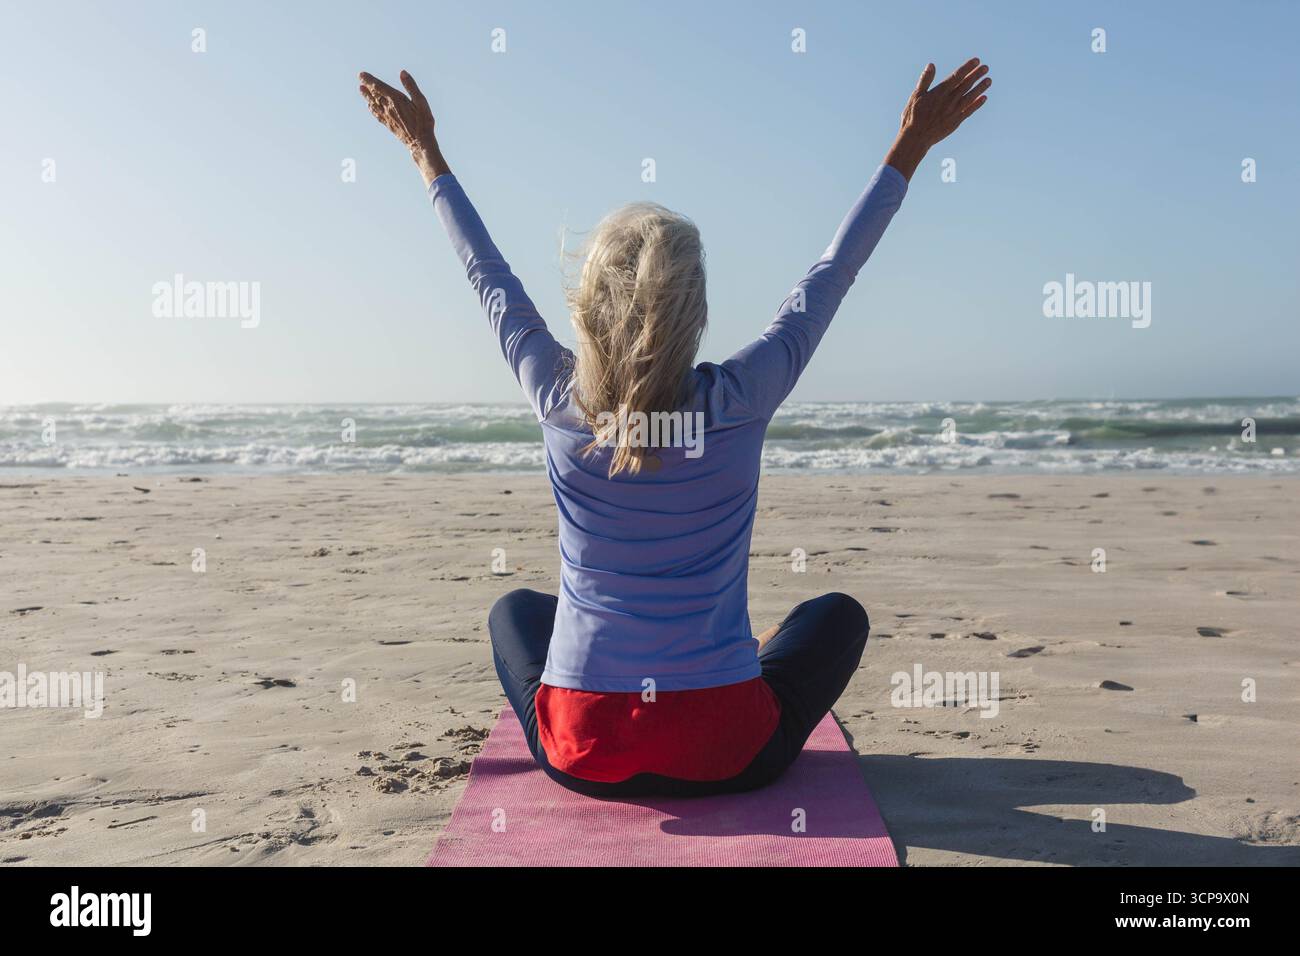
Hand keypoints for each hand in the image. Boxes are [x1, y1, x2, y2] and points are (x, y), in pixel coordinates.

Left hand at [359, 69, 449, 185]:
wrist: (420, 143)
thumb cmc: (423, 122)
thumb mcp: (421, 102)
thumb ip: (411, 87)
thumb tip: (402, 73)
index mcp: (396, 99)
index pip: (379, 87)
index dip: (369, 80)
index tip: (362, 74)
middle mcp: (388, 107)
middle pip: (374, 94)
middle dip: (367, 85)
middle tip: (360, 79)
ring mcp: (387, 116)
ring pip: (373, 104)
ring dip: (367, 96)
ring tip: (361, 89)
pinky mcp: (388, 124)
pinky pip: (377, 114)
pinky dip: (371, 108)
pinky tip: (369, 106)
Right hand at [885, 58, 990, 180]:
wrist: (916, 137)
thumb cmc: (913, 116)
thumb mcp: (916, 95)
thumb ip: (925, 80)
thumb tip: (931, 65)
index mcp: (940, 92)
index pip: (957, 76)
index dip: (967, 67)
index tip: (976, 61)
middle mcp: (950, 100)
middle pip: (966, 85)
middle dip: (976, 75)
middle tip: (986, 68)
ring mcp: (954, 111)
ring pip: (970, 97)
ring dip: (980, 88)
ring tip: (989, 80)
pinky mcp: (956, 122)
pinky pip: (969, 111)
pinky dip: (977, 104)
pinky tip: (984, 98)